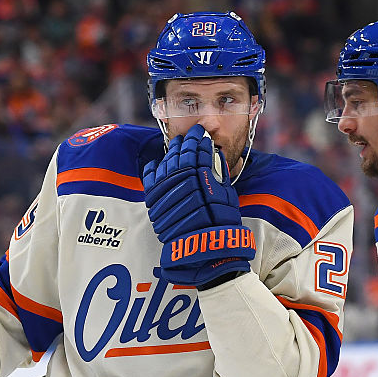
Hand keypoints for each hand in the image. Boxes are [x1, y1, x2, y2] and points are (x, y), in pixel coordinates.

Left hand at [142, 124, 242, 241]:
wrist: (201, 243)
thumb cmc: (219, 221)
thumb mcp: (227, 193)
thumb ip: (218, 173)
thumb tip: (212, 157)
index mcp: (202, 171)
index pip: (199, 147)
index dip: (199, 138)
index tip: (200, 133)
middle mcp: (182, 174)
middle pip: (181, 151)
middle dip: (185, 142)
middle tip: (188, 137)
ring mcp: (165, 184)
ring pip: (166, 161)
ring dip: (171, 152)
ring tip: (175, 147)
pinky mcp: (153, 196)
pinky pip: (150, 175)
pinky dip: (153, 167)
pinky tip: (156, 163)